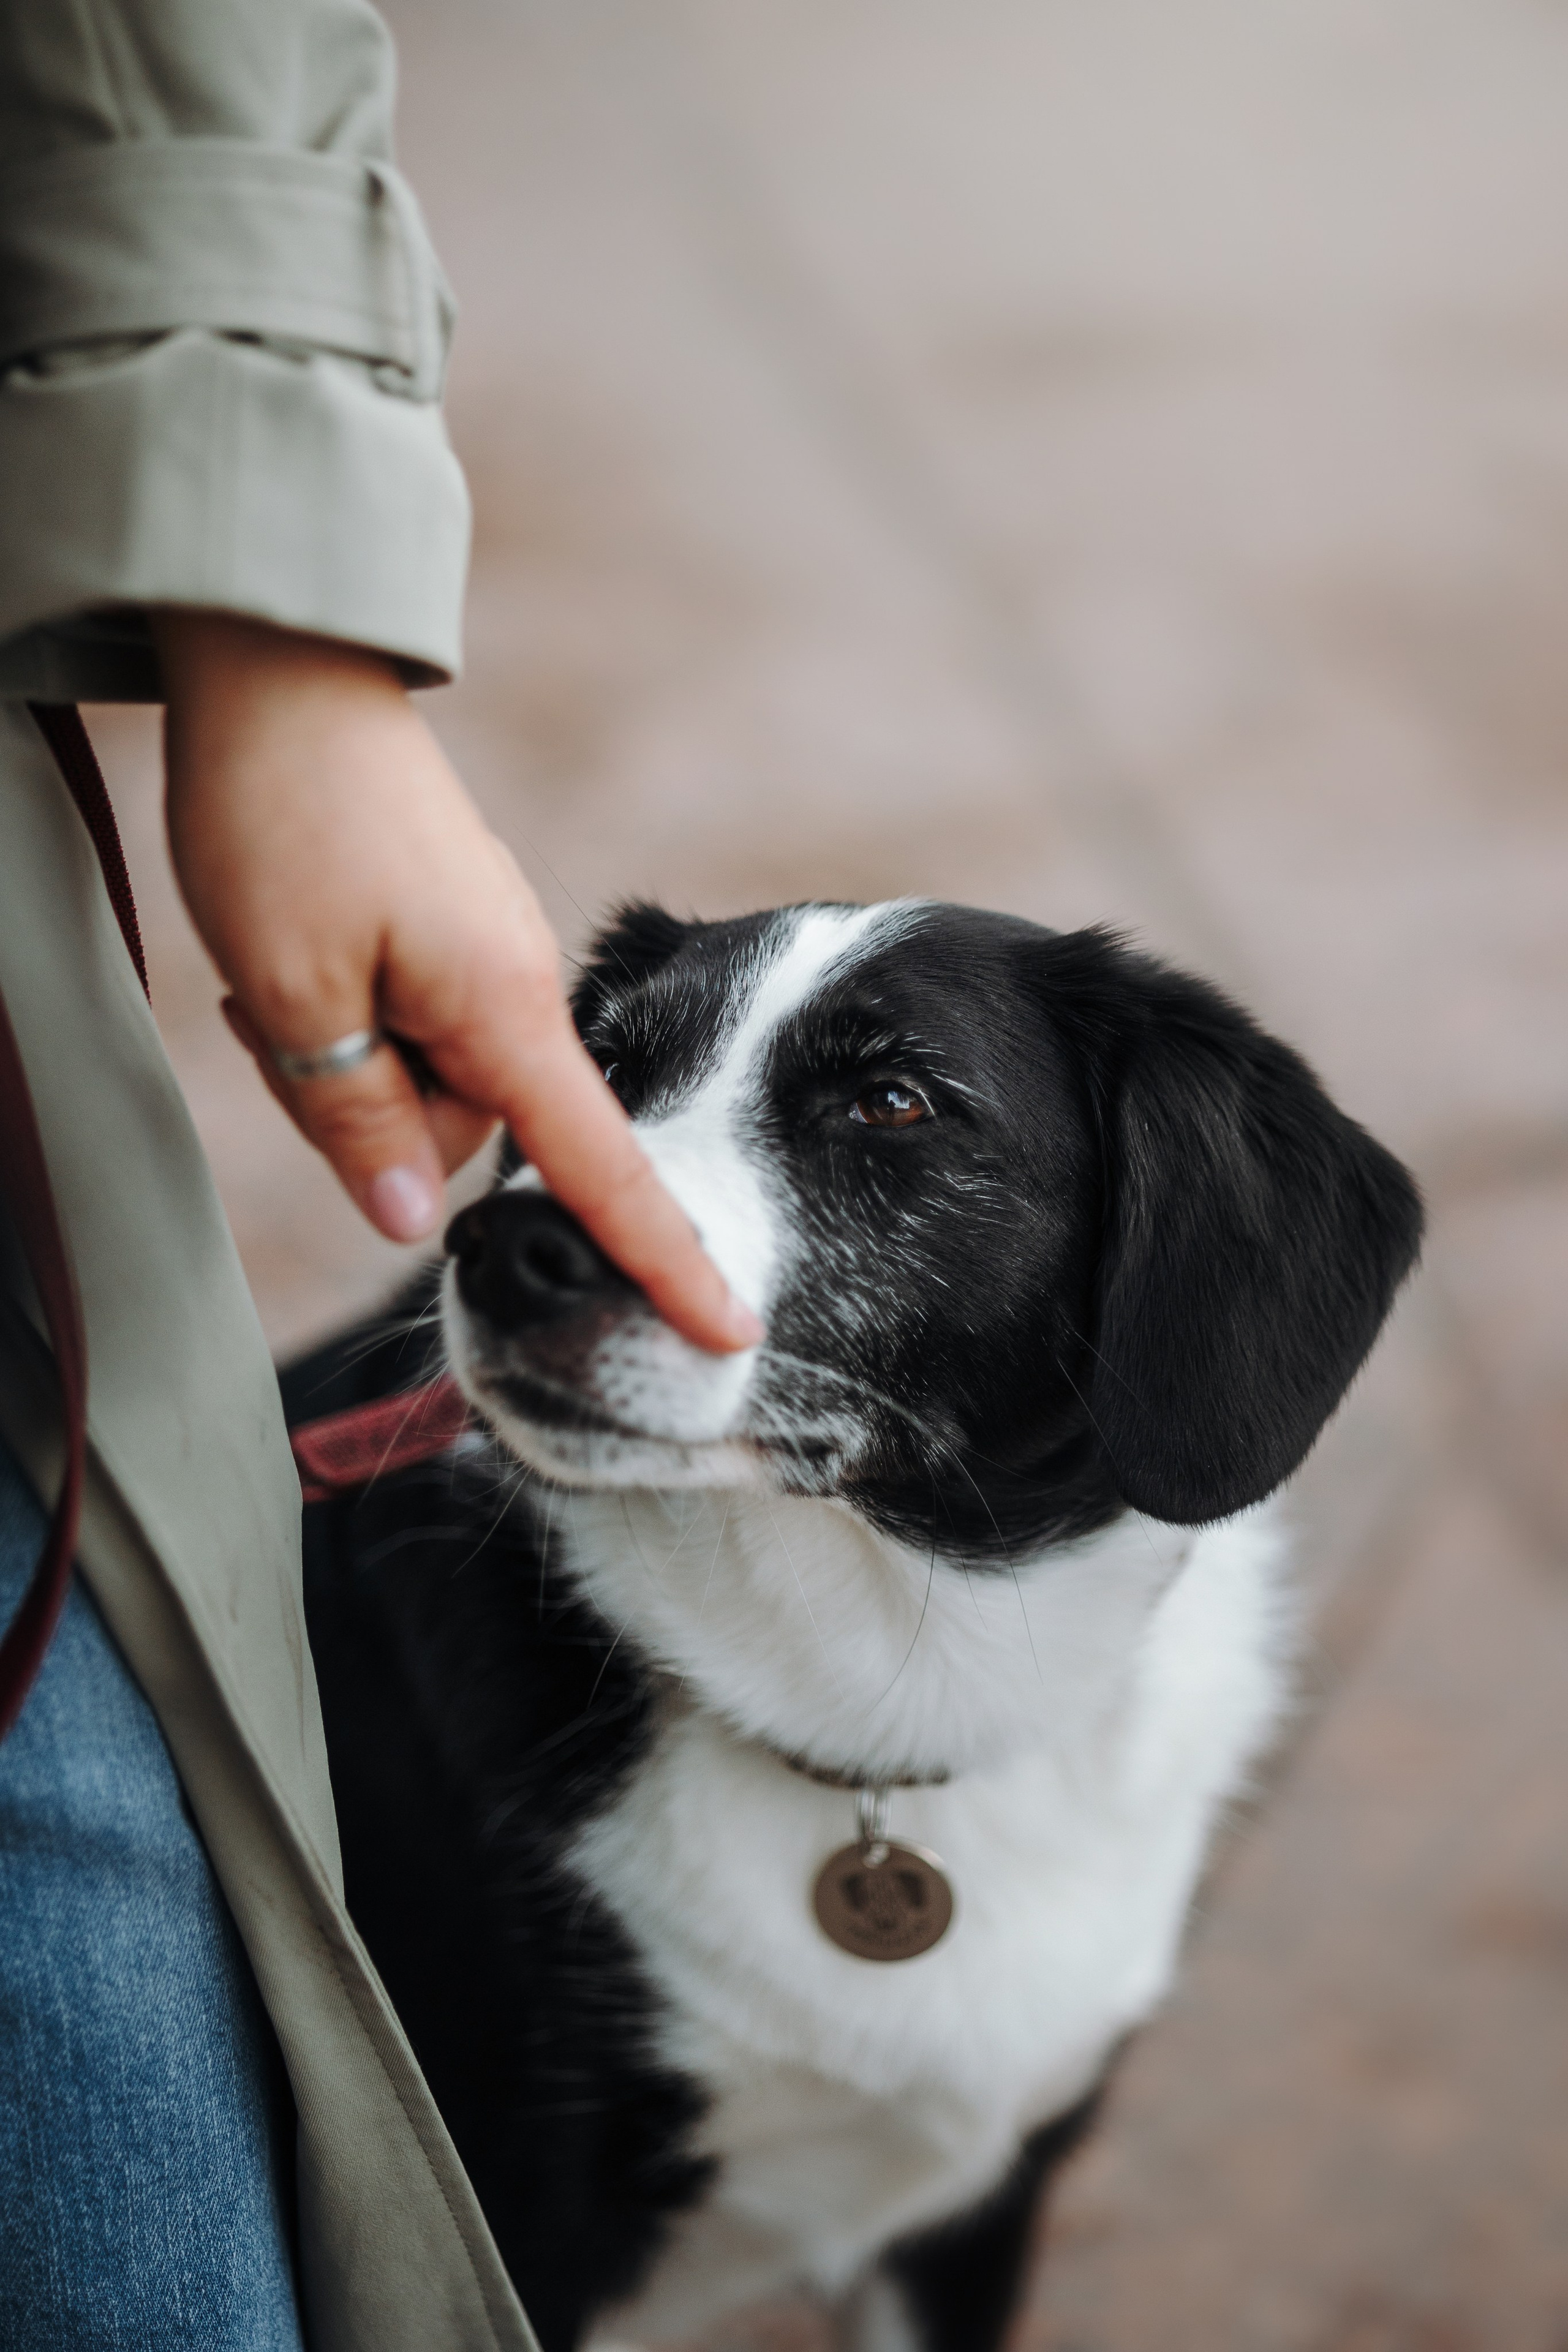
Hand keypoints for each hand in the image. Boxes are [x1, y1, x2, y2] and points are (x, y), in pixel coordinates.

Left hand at [154, 611, 760, 1353]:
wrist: (282, 673)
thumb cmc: (284, 820)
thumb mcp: (294, 996)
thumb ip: (358, 1124)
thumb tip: (418, 1233)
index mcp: (507, 1010)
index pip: (608, 1168)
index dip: (665, 1257)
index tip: (729, 1328)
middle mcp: (521, 988)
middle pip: (467, 1130)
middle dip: (372, 1115)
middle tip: (279, 1029)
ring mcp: (493, 958)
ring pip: (427, 1081)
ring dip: (344, 1058)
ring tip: (274, 980)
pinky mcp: (459, 936)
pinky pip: (414, 1024)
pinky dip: (348, 1016)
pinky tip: (295, 960)